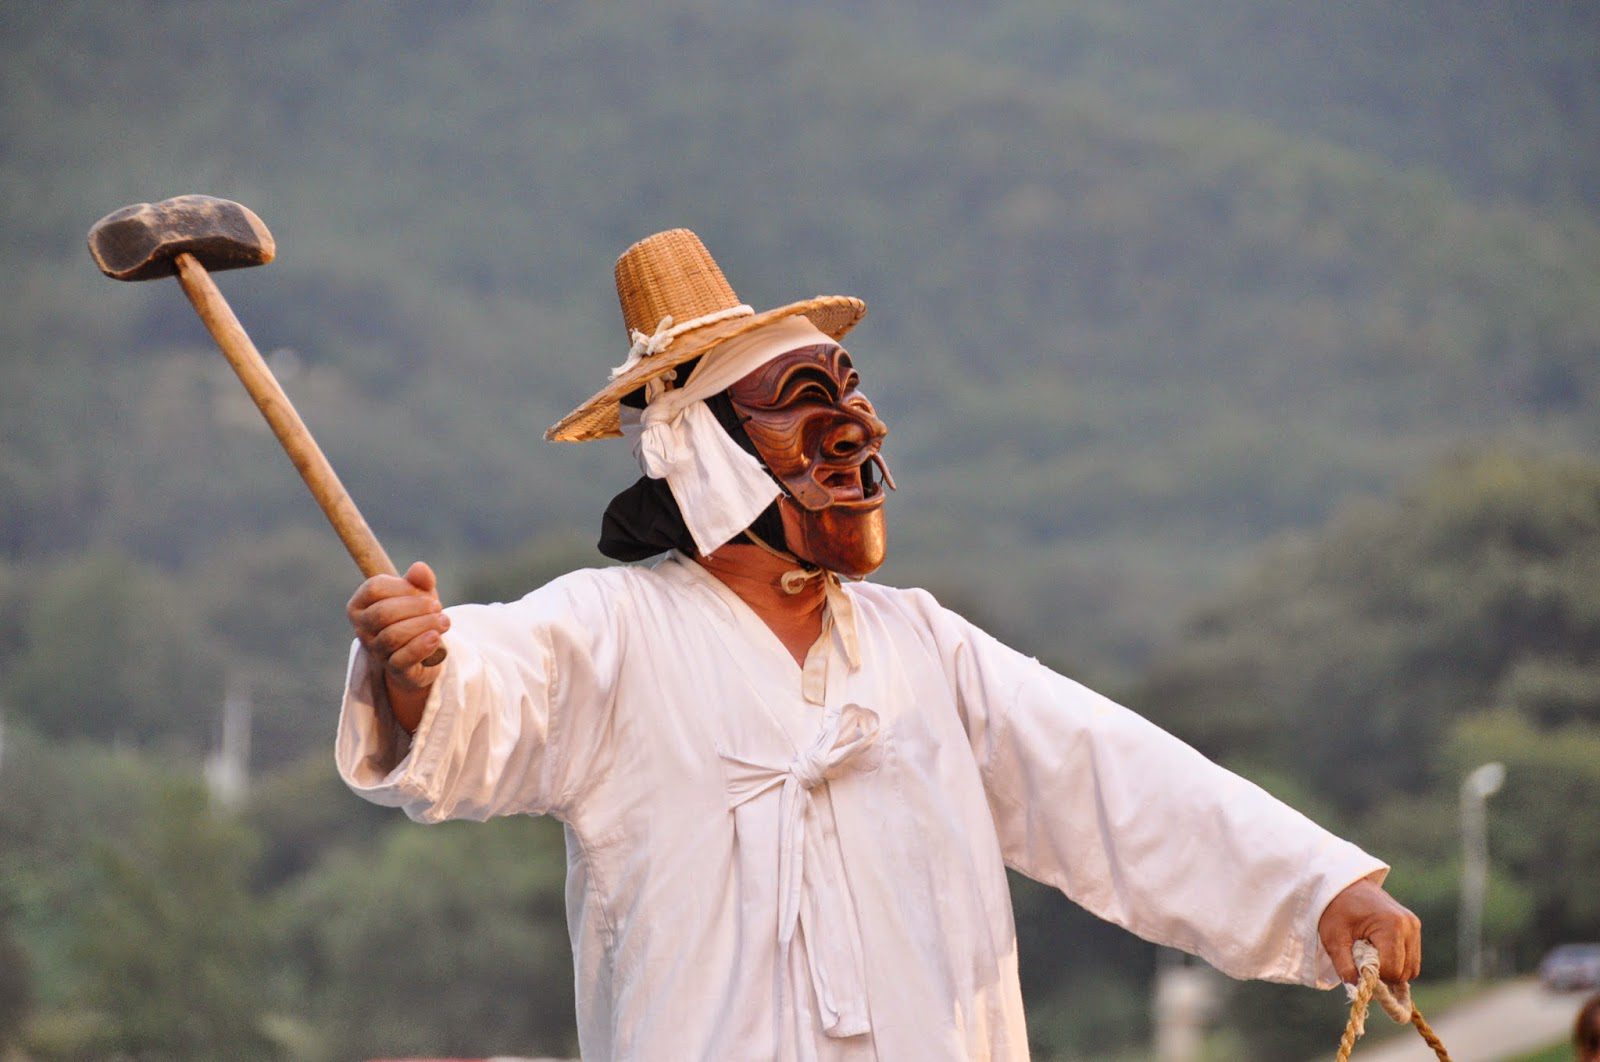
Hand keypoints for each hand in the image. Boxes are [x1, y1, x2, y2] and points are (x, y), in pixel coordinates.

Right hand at [346, 561, 448, 719]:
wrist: (424, 653)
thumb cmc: (416, 616)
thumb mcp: (420, 594)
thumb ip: (420, 580)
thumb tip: (419, 568)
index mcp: (362, 604)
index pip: (374, 588)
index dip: (402, 586)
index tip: (424, 590)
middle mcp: (362, 628)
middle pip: (383, 613)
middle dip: (415, 607)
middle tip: (437, 607)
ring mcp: (375, 650)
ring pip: (393, 636)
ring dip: (423, 625)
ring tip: (443, 621)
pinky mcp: (393, 669)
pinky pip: (402, 658)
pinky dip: (421, 646)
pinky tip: (436, 638)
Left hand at [1318, 876, 1422, 984]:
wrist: (1342, 883)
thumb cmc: (1335, 909)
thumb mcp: (1334, 939)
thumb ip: (1345, 967)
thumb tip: (1359, 992)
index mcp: (1391, 926)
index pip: (1392, 970)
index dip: (1375, 977)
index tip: (1358, 970)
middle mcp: (1409, 925)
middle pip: (1405, 972)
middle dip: (1384, 975)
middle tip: (1362, 963)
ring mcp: (1414, 925)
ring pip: (1411, 968)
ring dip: (1392, 970)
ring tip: (1369, 955)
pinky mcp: (1414, 927)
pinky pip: (1411, 958)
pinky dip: (1397, 962)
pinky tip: (1378, 951)